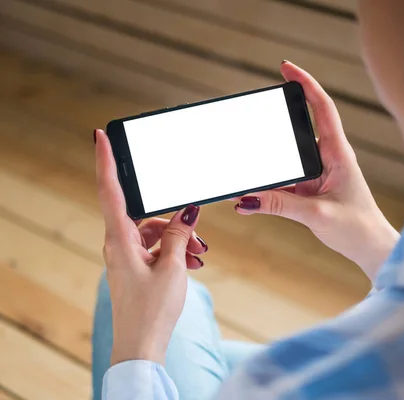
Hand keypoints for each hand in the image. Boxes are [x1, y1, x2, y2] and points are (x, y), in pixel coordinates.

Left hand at [94, 128, 206, 365]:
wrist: (143, 345)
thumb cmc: (152, 310)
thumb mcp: (173, 267)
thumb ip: (180, 234)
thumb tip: (188, 210)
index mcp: (119, 239)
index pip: (110, 191)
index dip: (106, 161)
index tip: (100, 136)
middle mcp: (119, 244)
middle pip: (147, 215)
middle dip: (176, 220)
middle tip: (199, 235)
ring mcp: (127, 256)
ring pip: (156, 232)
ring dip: (181, 239)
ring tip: (200, 256)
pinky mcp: (136, 267)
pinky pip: (157, 247)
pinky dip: (175, 251)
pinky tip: (193, 263)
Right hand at [234, 61, 398, 280]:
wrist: (372, 250)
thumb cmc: (358, 229)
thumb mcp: (317, 215)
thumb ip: (280, 206)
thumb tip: (245, 199)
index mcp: (339, 153)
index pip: (322, 108)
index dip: (305, 84)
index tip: (285, 67)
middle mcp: (329, 158)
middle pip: (302, 125)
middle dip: (280, 113)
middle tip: (257, 104)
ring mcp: (319, 173)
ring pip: (289, 154)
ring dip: (268, 155)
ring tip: (243, 153)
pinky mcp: (311, 189)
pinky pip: (285, 179)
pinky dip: (268, 183)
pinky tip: (249, 194)